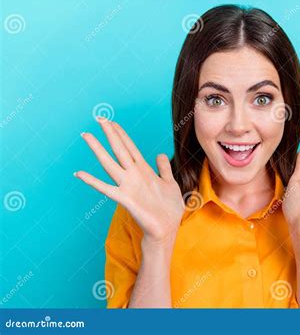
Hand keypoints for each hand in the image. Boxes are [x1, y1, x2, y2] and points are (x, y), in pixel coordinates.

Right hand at [74, 117, 184, 243]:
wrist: (166, 230)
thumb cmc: (169, 209)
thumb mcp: (171, 184)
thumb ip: (164, 168)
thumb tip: (160, 154)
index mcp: (144, 170)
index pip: (130, 147)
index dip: (121, 134)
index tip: (112, 121)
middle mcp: (134, 175)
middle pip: (119, 149)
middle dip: (109, 134)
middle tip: (98, 117)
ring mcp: (128, 186)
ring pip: (110, 163)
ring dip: (98, 150)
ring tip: (86, 136)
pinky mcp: (125, 199)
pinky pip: (106, 188)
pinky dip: (92, 181)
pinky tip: (80, 173)